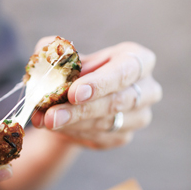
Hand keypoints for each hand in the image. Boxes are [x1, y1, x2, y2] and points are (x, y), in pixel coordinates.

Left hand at [31, 39, 161, 148]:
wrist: (74, 101)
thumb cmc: (74, 72)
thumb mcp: (64, 56)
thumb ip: (55, 51)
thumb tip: (45, 53)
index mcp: (137, 59)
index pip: (126, 70)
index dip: (100, 83)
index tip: (73, 93)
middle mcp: (146, 88)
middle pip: (116, 102)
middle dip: (79, 110)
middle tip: (51, 116)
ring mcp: (138, 115)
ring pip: (106, 124)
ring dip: (72, 124)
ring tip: (44, 121)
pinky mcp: (124, 136)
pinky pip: (99, 138)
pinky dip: (73, 133)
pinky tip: (56, 127)